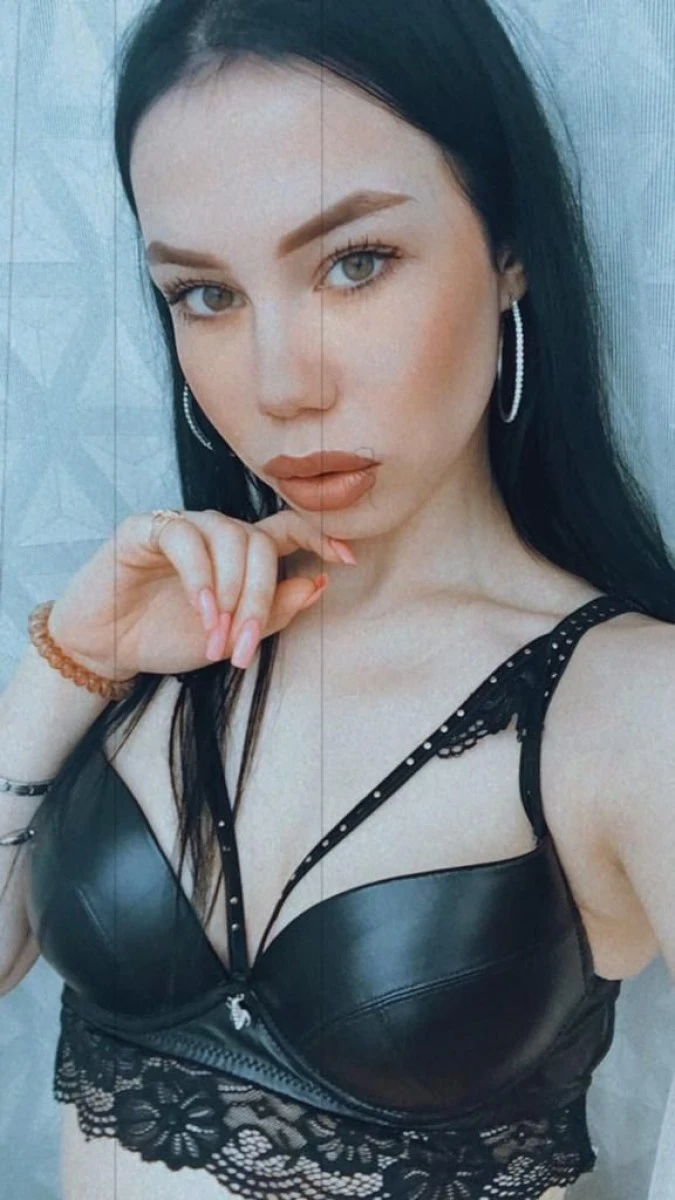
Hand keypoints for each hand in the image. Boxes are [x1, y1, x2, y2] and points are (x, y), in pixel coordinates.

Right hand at [46, 509, 354, 680]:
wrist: (108, 648)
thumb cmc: (170, 637)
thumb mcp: (233, 635)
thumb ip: (273, 611)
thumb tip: (318, 583)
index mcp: (243, 555)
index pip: (289, 530)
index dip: (321, 535)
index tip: (348, 558)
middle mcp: (218, 534)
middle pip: (262, 545)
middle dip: (260, 597)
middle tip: (244, 642)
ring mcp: (184, 527)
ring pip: (230, 539)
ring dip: (230, 593)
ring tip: (216, 632)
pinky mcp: (148, 529)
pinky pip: (186, 539)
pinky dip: (200, 576)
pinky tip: (200, 608)